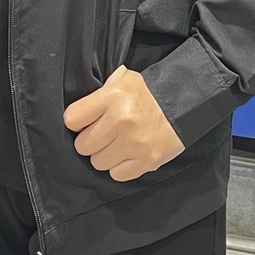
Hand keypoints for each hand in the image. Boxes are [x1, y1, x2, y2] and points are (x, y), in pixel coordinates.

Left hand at [63, 66, 184, 182]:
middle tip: (102, 133)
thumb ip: (99, 92)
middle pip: (83, 145)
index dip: (77, 121)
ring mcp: (134, 144)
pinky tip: (126, 153)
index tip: (84, 120)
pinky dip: (119, 167)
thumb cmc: (148, 93)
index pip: (72, 119)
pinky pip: (117, 175)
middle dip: (89, 140)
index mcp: (112, 97)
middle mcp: (121, 121)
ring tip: (115, 143)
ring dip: (104, 154)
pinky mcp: (146, 161)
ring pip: (97, 162)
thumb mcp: (122, 79)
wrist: (182, 104)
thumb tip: (78, 112)